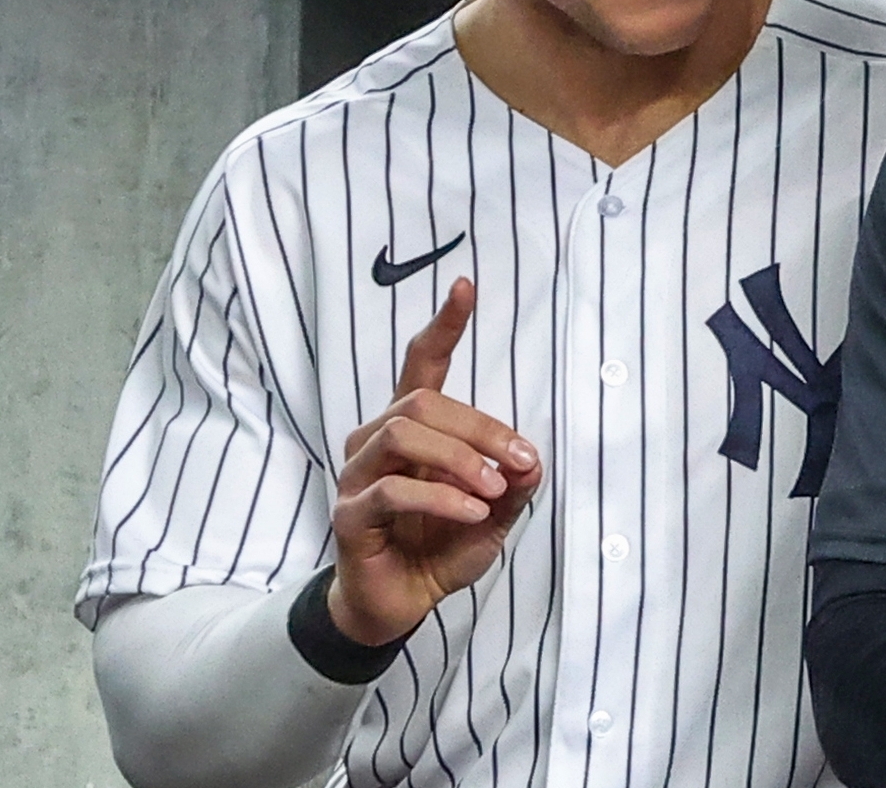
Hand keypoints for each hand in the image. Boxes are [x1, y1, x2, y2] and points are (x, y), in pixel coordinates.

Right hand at [328, 278, 542, 644]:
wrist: (400, 603)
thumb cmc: (441, 546)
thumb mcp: (494, 514)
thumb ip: (513, 483)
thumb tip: (533, 459)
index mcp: (413, 428)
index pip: (422, 363)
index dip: (444, 325)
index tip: (466, 286)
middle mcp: (377, 439)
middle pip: (423, 401)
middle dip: (481, 427)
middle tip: (520, 460)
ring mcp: (357, 474)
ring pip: (403, 433)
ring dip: (460, 458)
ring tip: (494, 490)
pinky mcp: (348, 514)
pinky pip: (392, 489)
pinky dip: (440, 497)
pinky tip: (473, 512)